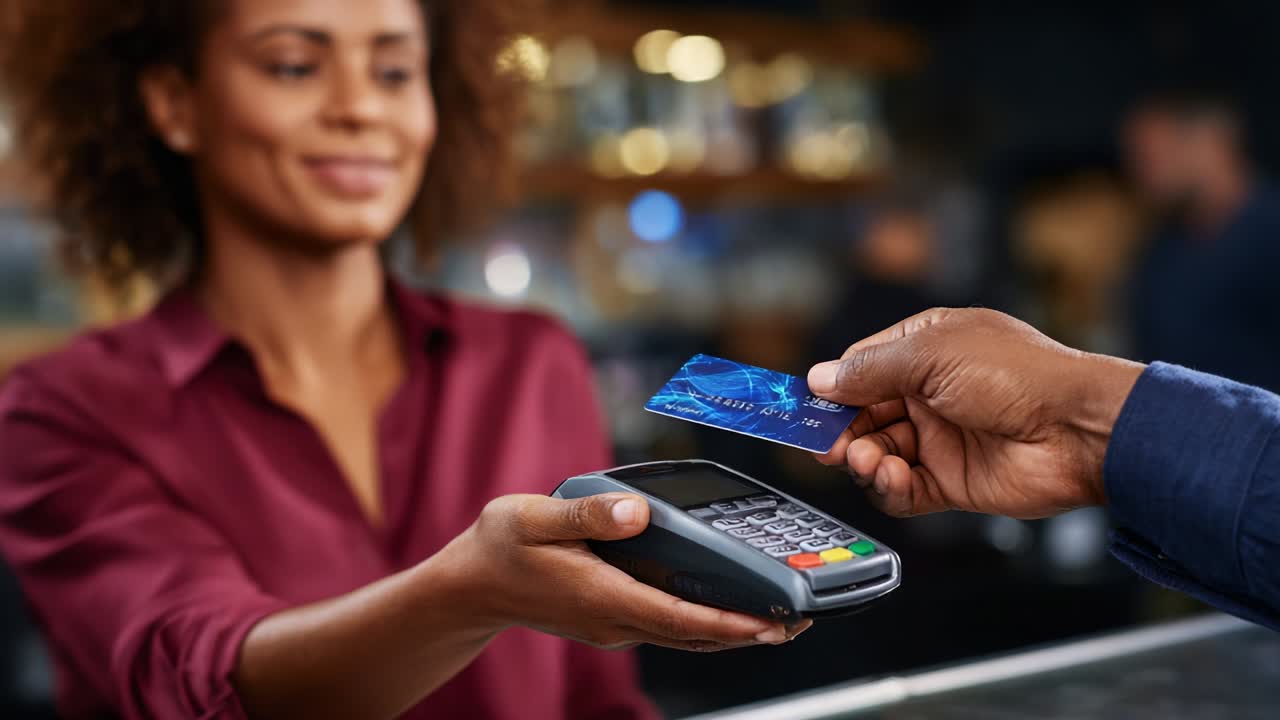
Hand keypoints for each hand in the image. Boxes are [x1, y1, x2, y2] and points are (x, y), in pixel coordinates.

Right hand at [445, 493, 810, 651]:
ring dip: (732, 631)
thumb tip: (636, 512)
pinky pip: (669, 626)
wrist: (469, 587)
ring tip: (778, 617)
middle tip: (800, 619)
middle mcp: (615, 619)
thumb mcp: (532, 518)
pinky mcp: (611, 618)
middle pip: (695, 636)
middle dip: (750, 632)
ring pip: (685, 636)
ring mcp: (614, 624)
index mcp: (603, 595)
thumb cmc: (499, 548)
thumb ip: (586, 515)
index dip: (731, 624)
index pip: (680, 619)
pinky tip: (723, 605)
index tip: (775, 623)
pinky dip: (705, 622)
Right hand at [808, 308, 1145, 518]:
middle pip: (864, 413)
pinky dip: (889, 486)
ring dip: (863, 458)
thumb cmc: (1019, 376)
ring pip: (879, 452)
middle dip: (841, 429)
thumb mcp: (931, 356)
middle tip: (824, 443)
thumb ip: (870, 371)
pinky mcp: (952, 480)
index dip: (833, 387)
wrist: (1080, 431)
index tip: (804, 407)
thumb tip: (822, 378)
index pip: (863, 366)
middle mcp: (932, 392)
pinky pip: (904, 488)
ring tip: (864, 459)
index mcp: (929, 348)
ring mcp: (942, 437)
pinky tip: (891, 477)